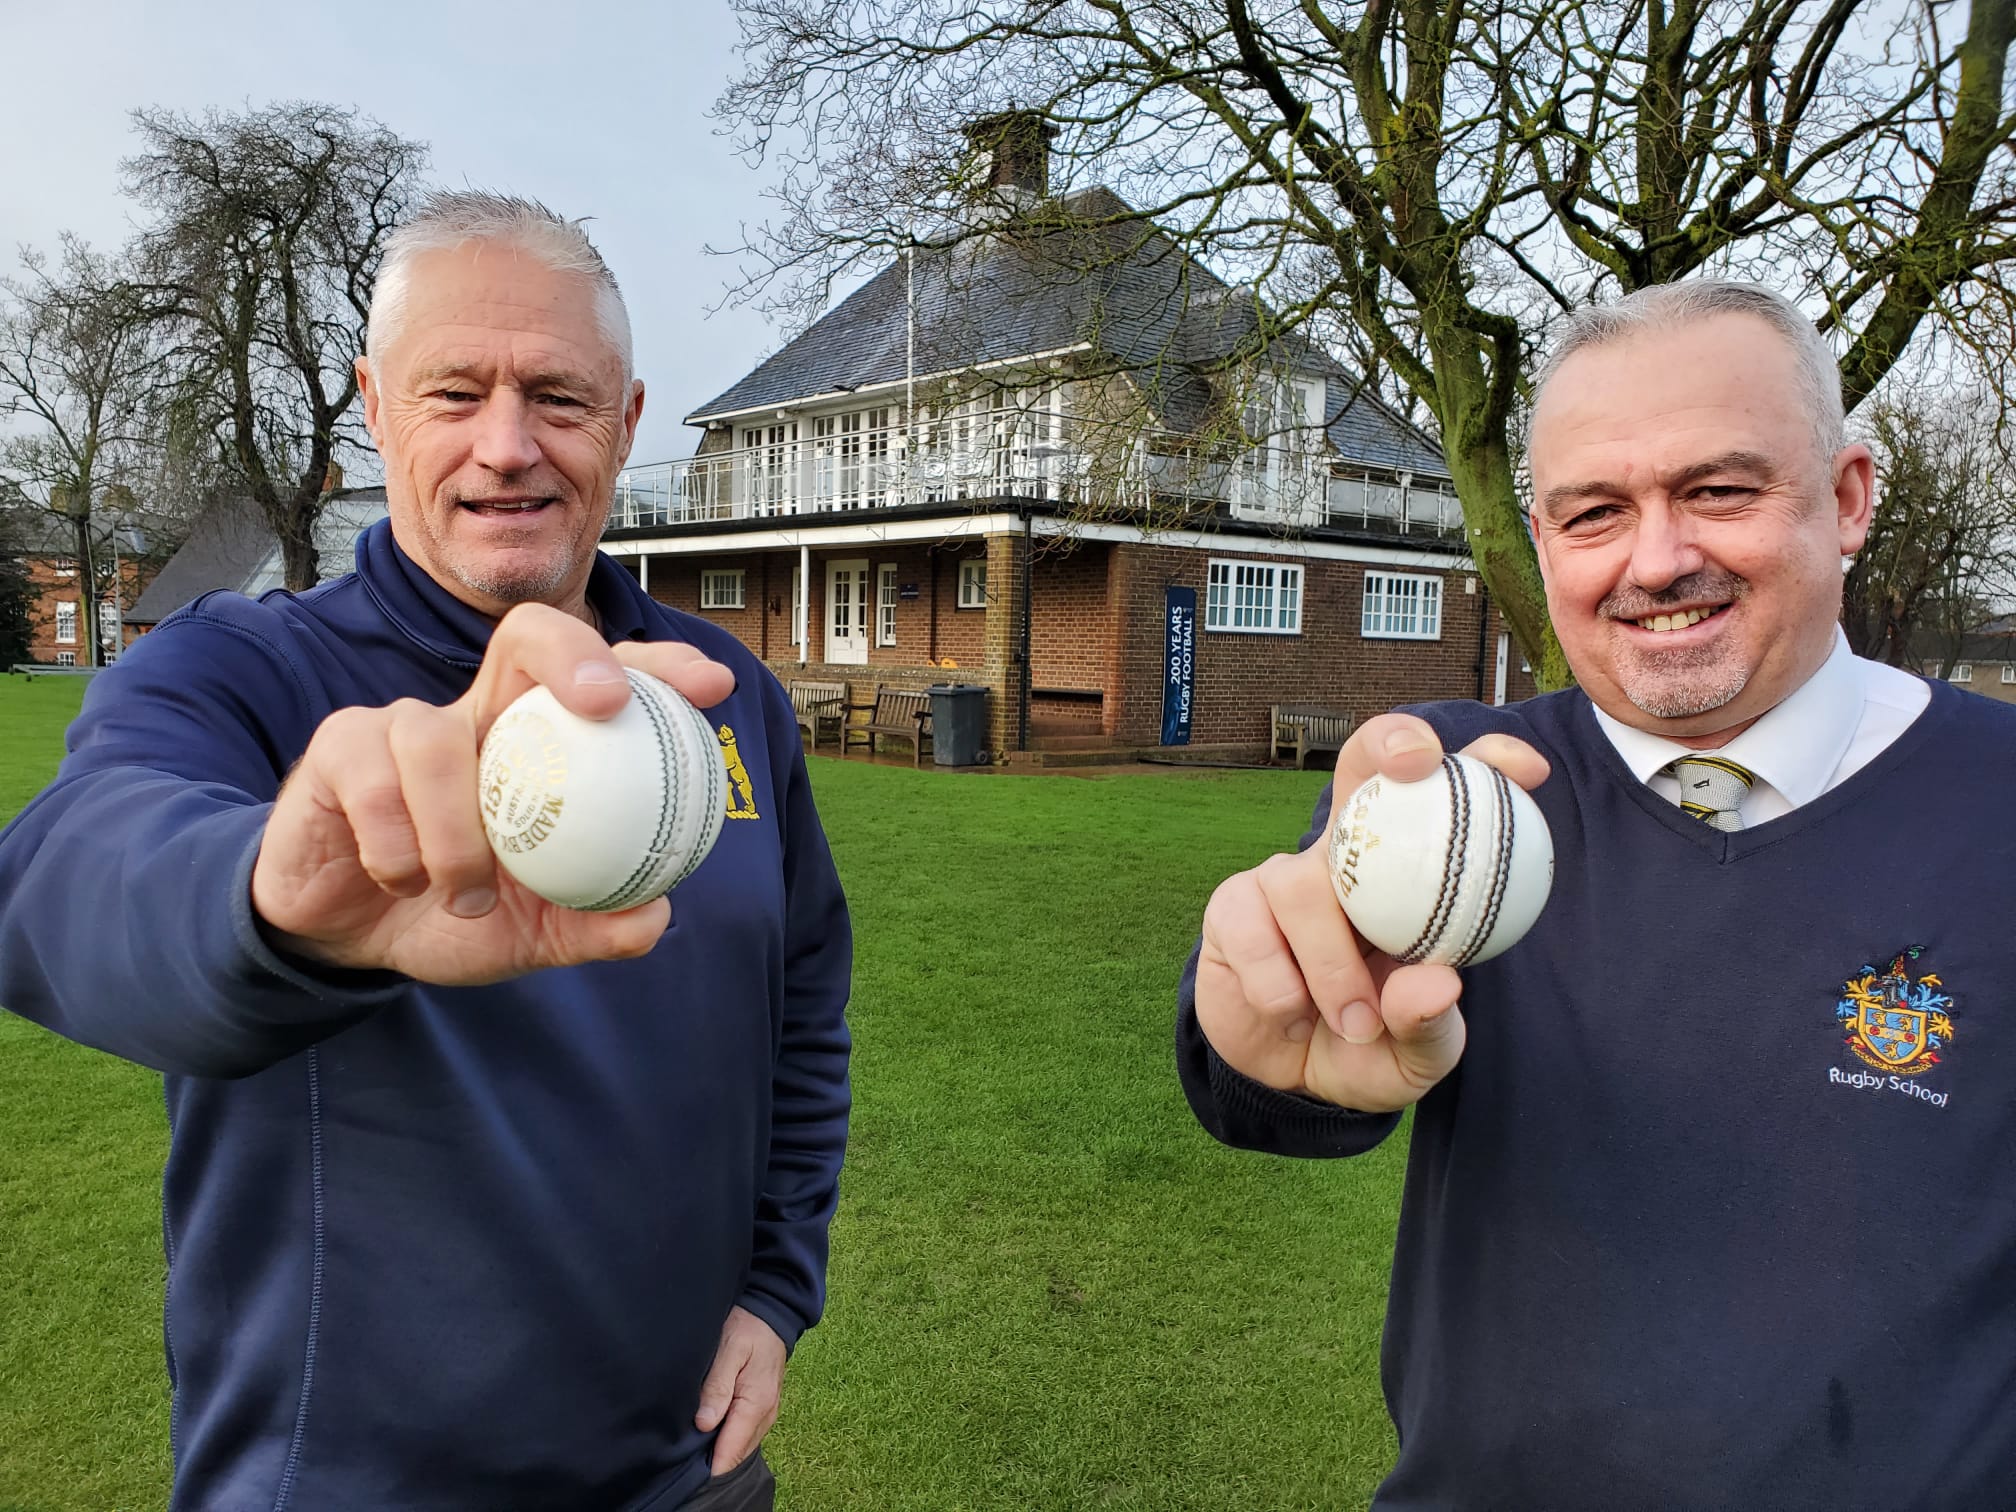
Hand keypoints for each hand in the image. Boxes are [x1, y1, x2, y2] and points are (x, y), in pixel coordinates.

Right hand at [249, 603, 735, 982]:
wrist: (341, 938)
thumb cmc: (448, 913)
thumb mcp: (530, 933)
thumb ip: (592, 927)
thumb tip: (656, 918)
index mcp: (537, 744)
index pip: (605, 680)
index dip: (659, 668)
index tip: (712, 688)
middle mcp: (477, 714)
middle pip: (529, 634)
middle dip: (574, 651)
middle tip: (605, 703)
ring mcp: (404, 723)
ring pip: (436, 736)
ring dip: (455, 828)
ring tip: (464, 894)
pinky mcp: (339, 746)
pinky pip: (372, 779)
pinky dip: (394, 842)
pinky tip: (401, 881)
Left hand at [695, 1305, 786, 1475]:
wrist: (772, 1314)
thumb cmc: (747, 1328)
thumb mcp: (729, 1350)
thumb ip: (717, 1387)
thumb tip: (704, 1424)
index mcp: (756, 1404)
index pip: (730, 1452)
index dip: (708, 1467)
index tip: (683, 1470)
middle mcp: (766, 1415)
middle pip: (735, 1456)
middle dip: (711, 1461)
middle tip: (680, 1457)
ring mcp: (767, 1413)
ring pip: (740, 1448)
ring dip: (719, 1450)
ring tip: (691, 1447)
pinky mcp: (763, 1409)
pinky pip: (745, 1435)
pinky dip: (728, 1438)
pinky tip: (709, 1431)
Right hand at [1193, 713, 1548, 1111]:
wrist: (1292, 1082)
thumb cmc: (1372, 1046)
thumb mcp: (1418, 1053)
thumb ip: (1427, 1021)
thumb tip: (1439, 983)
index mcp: (1409, 873)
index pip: (1448, 799)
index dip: (1485, 763)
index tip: (1528, 771)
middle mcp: (1346, 856)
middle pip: (1358, 763)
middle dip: (1387, 742)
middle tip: (1417, 764)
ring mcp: (1283, 875)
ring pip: (1305, 887)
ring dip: (1333, 967)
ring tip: (1355, 1024)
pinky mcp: (1233, 907)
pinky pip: (1255, 935)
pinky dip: (1279, 988)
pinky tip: (1291, 1016)